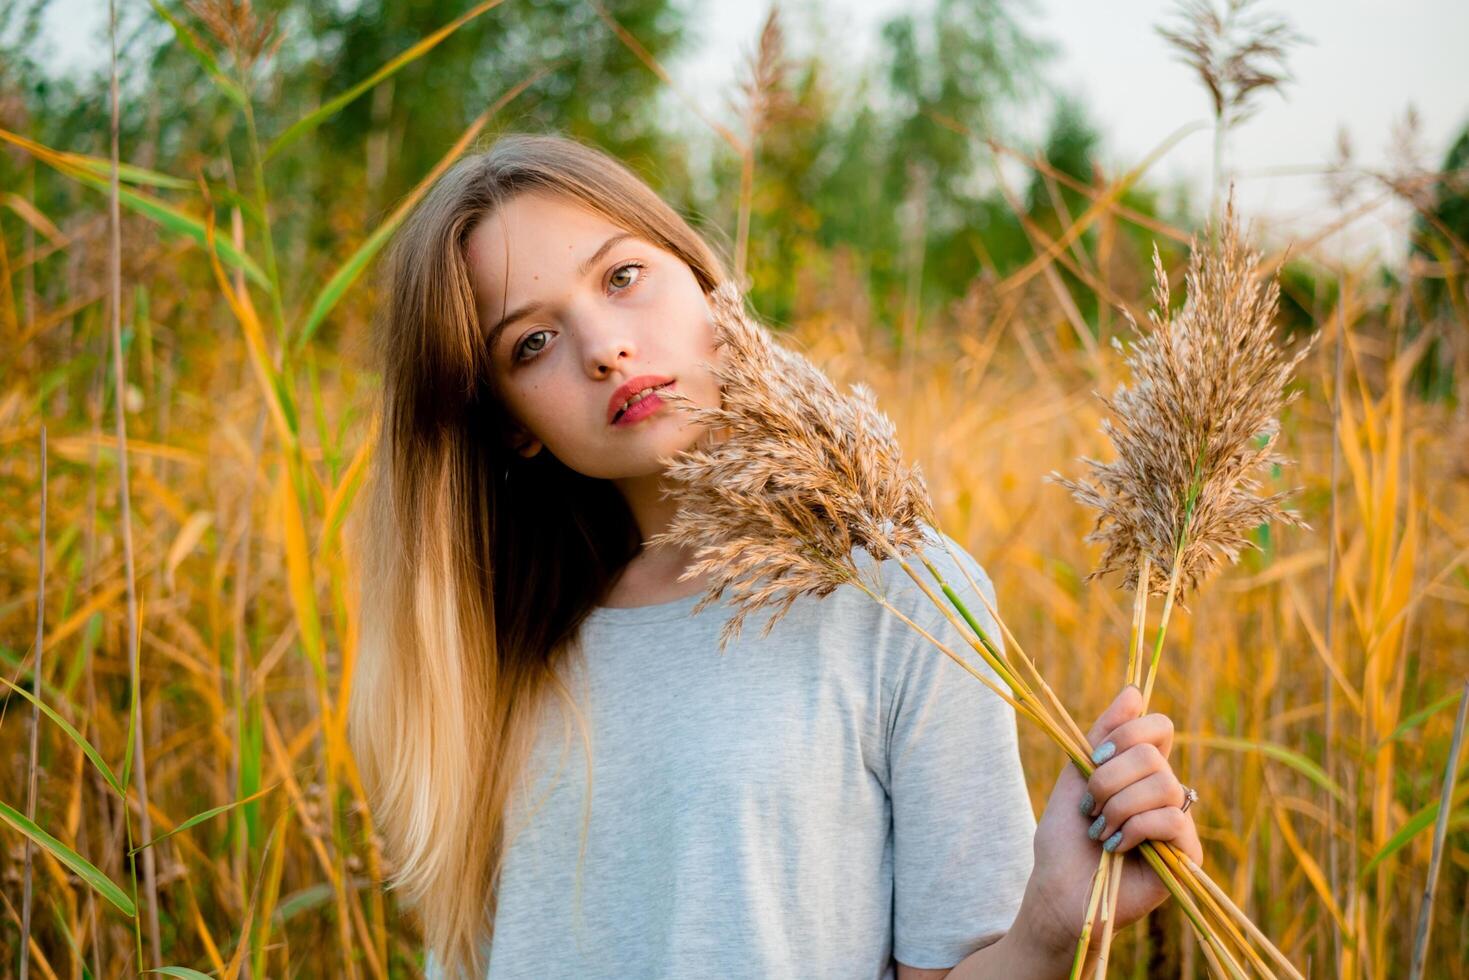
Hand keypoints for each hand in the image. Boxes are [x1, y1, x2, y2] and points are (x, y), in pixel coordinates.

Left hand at [1013, 684, 1202, 962]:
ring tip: (1100, 830)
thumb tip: (1134, 690)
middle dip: (1108, 778)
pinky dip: (1134, 829)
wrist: (1059, 892)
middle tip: (1089, 807)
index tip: (1095, 757)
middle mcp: (1164, 791)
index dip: (1127, 732)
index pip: (1158, 726)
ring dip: (1119, 806)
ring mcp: (1177, 822)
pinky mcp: (1186, 854)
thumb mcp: (1075, 778)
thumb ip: (1102, 736)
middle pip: (1154, 754)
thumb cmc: (1064, 840)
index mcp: (1139, 770)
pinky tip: (1115, 847)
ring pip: (1164, 784)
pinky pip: (1171, 818)